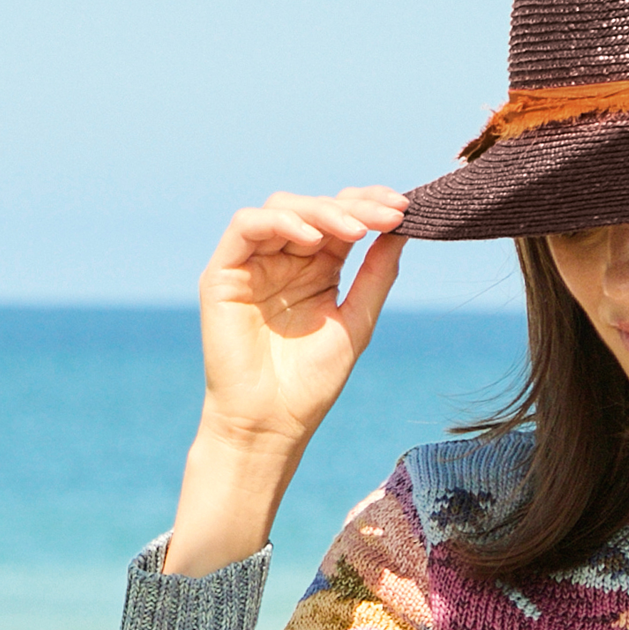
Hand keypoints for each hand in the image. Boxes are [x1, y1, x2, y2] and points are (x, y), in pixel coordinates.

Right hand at [164, 186, 409, 576]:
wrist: (272, 423)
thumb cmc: (311, 383)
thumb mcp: (356, 322)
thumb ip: (376, 275)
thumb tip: (403, 229)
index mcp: (317, 268)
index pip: (342, 220)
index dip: (370, 206)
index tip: (405, 209)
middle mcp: (284, 258)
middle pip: (316, 208)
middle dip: (355, 206)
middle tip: (389, 213)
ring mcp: (252, 262)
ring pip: (282, 208)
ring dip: (322, 211)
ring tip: (356, 230)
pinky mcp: (223, 271)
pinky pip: (245, 227)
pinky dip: (280, 223)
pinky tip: (313, 239)